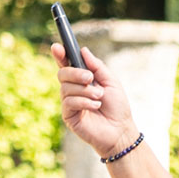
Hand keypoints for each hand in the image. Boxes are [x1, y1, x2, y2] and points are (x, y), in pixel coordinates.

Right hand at [53, 44, 137, 158]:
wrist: (121, 131)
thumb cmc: (117, 107)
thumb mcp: (111, 82)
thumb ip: (97, 66)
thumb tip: (83, 50)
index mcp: (81, 80)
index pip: (67, 65)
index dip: (60, 55)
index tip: (57, 46)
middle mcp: (73, 90)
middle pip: (62, 74)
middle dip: (75, 73)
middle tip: (90, 78)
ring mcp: (69, 103)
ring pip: (66, 88)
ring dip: (85, 91)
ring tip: (99, 97)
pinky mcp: (68, 116)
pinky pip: (69, 102)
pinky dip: (84, 101)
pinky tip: (95, 106)